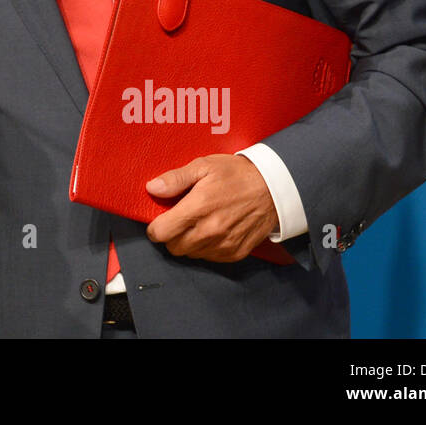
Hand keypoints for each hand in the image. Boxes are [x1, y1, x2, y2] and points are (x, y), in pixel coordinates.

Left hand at [144, 154, 278, 261]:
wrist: (273, 188)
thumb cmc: (237, 174)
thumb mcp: (203, 166)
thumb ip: (175, 179)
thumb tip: (152, 188)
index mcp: (198, 208)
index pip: (162, 232)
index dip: (155, 227)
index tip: (158, 220)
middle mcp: (210, 231)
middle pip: (173, 247)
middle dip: (171, 235)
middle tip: (178, 220)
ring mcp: (224, 244)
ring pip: (191, 254)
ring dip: (188, 242)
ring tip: (197, 224)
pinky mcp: (235, 253)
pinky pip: (210, 258)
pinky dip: (205, 248)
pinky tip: (211, 231)